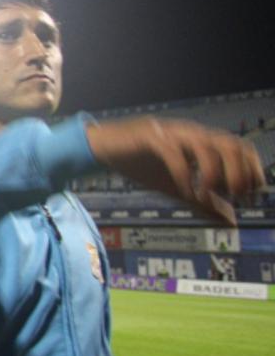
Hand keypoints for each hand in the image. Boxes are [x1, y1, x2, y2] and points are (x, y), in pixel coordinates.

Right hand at [86, 117, 264, 225]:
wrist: (102, 149)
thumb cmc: (141, 164)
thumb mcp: (177, 188)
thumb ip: (205, 202)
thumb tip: (233, 222)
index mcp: (201, 142)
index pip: (240, 147)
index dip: (252, 170)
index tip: (251, 195)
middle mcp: (191, 134)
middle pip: (229, 143)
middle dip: (238, 171)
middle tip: (235, 195)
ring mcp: (171, 133)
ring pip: (205, 145)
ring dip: (212, 172)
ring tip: (206, 193)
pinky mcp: (150, 137)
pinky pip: (173, 154)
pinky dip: (183, 174)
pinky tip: (183, 191)